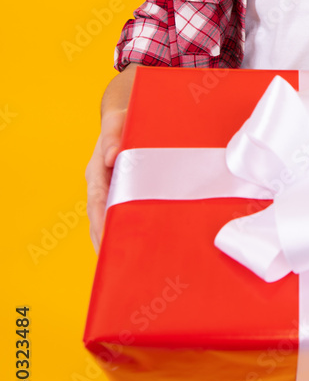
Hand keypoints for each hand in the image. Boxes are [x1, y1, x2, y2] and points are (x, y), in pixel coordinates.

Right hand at [85, 108, 126, 252]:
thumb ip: (113, 134)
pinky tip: (139, 244)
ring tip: (125, 264)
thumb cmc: (123, 119)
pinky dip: (128, 229)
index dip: (100, 223)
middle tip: (115, 264)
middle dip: (105, 241)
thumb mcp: (118, 121)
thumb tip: (111, 157)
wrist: (128, 116)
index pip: (97, 202)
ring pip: (111, 219)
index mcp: (97, 171)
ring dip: (116, 240)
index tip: (104, 242)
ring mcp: (112, 190)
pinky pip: (125, 213)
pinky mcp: (125, 192)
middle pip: (101, 218)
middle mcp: (102, 184)